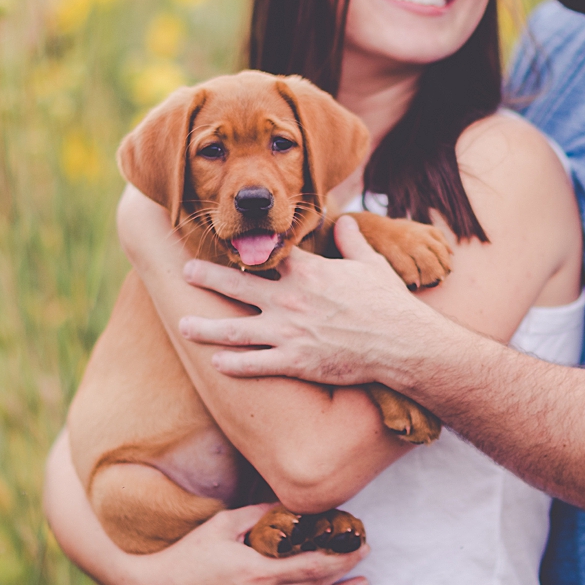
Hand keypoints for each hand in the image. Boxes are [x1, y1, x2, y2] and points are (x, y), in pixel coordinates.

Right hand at [134, 503, 370, 584]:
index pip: (313, 563)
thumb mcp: (222, 525)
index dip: (339, 554)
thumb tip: (286, 504)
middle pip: (316, 584)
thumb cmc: (188, 555)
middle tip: (363, 553)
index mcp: (260, 572)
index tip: (357, 541)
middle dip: (344, 568)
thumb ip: (258, 514)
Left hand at [178, 216, 438, 386]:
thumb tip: (345, 221)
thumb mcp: (371, 264)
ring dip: (206, 327)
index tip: (227, 243)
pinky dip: (233, 363)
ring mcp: (288, 331)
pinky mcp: (294, 361)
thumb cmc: (389, 302)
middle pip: (237, 284)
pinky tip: (216, 363)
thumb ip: (352, 240)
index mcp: (307, 272)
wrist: (401, 342)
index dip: (246, 248)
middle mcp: (290, 298)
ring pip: (235, 329)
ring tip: (183, 326)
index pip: (268, 254)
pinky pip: (255, 363)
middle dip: (208, 277)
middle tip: (185, 271)